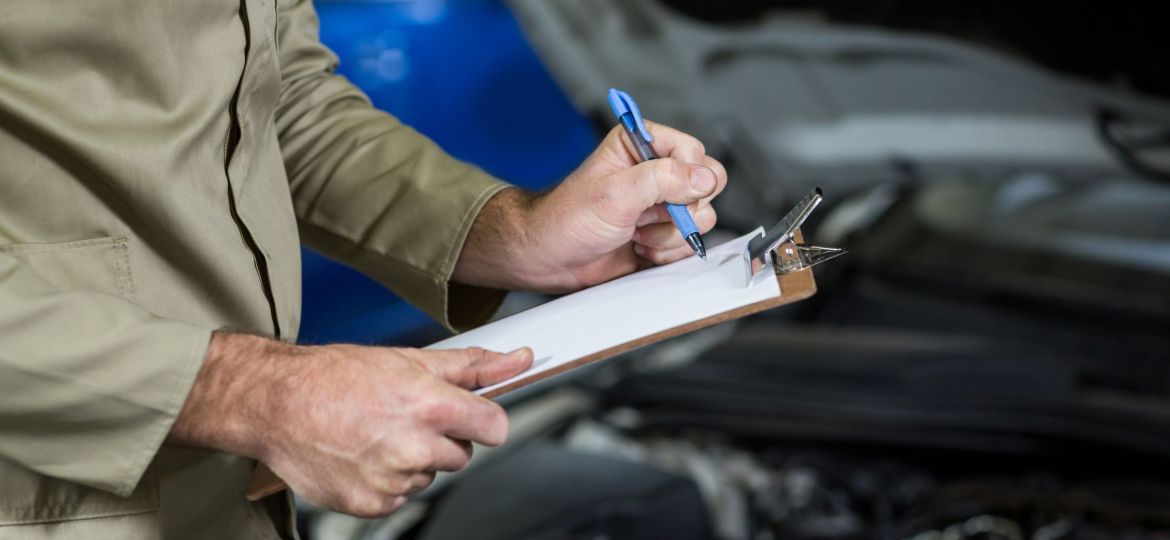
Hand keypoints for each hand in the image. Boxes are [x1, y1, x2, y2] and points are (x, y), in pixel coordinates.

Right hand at [169, 332, 532, 516]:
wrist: (276, 403)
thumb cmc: (336, 376)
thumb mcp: (409, 359)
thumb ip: (472, 365)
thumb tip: (518, 359)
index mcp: (429, 406)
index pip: (495, 427)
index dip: (485, 421)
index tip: (472, 417)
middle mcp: (413, 446)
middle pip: (461, 455)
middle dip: (441, 438)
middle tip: (403, 416)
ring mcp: (391, 480)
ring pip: (429, 476)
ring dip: (412, 459)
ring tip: (375, 432)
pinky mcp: (371, 504)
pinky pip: (400, 497)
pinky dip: (387, 480)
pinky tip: (363, 454)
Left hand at [454, 121, 727, 291]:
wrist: (550, 259)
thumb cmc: (567, 219)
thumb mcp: (615, 193)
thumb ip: (663, 180)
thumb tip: (704, 177)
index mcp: (642, 146)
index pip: (693, 151)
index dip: (688, 175)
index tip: (666, 193)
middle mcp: (656, 172)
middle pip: (707, 186)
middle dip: (681, 209)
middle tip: (648, 215)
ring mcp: (662, 206)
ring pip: (701, 218)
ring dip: (669, 234)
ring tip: (635, 234)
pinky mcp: (663, 235)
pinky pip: (689, 244)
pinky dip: (667, 253)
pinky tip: (640, 249)